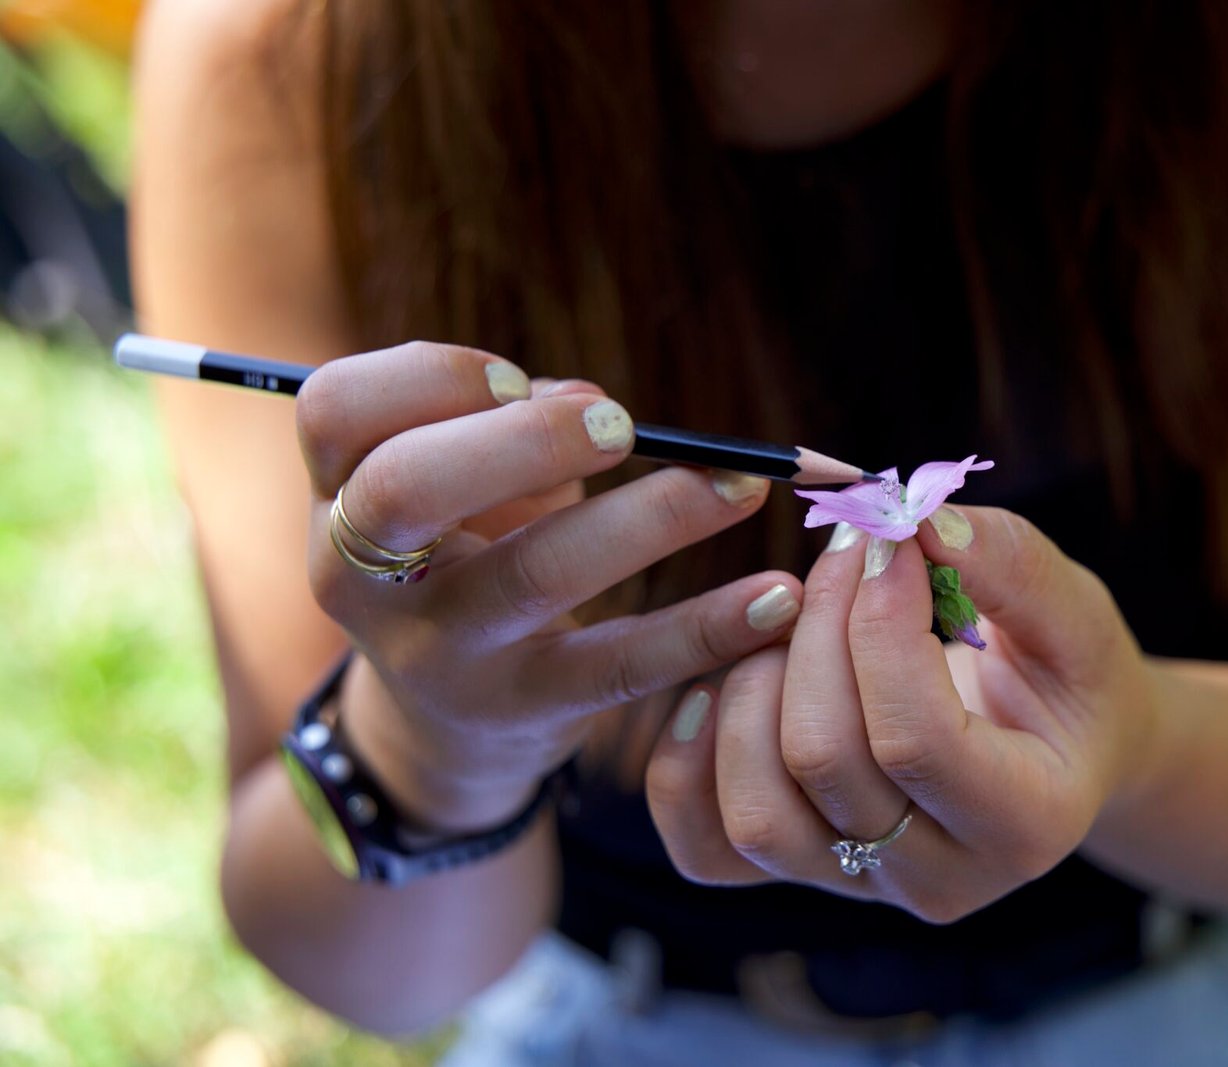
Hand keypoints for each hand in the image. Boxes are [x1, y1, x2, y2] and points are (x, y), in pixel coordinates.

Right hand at [295, 342, 801, 830]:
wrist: (447, 717)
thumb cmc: (466, 553)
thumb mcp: (458, 486)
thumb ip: (511, 428)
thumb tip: (594, 405)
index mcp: (335, 497)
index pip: (336, 410)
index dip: (429, 377)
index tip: (517, 379)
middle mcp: (362, 578)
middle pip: (405, 489)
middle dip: (520, 441)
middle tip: (620, 424)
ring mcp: (439, 653)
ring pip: (531, 576)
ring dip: (647, 518)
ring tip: (740, 484)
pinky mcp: (523, 710)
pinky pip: (620, 666)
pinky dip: (706, 628)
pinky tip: (777, 597)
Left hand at [645, 508, 1154, 921]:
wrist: (1056, 747)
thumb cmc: (1067, 674)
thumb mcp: (1074, 613)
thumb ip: (1009, 566)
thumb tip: (913, 520)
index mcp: (1024, 824)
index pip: (913, 737)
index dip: (881, 623)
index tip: (886, 539)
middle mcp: (938, 879)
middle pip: (823, 760)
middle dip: (817, 630)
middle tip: (842, 552)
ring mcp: (859, 884)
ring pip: (755, 810)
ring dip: (752, 688)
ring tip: (795, 622)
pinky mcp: (797, 870)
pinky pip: (701, 843)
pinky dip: (690, 756)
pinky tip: (726, 681)